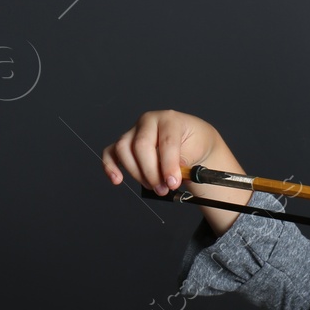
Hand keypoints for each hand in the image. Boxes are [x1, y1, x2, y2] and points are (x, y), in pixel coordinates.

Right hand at [100, 109, 222, 194]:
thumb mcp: (199, 149)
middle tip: (163, 189)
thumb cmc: (195, 143)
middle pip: (141, 145)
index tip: (173, 183)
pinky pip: (110, 153)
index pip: (166, 141)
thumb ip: (185, 161)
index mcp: (170, 119)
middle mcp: (149, 121)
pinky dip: (110, 167)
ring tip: (153, 187)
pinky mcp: (125, 142)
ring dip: (137, 173)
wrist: (192, 140)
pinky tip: (117, 180)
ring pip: (123, 149)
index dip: (169, 164)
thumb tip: (171, 175)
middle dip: (151, 173)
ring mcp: (134, 131)